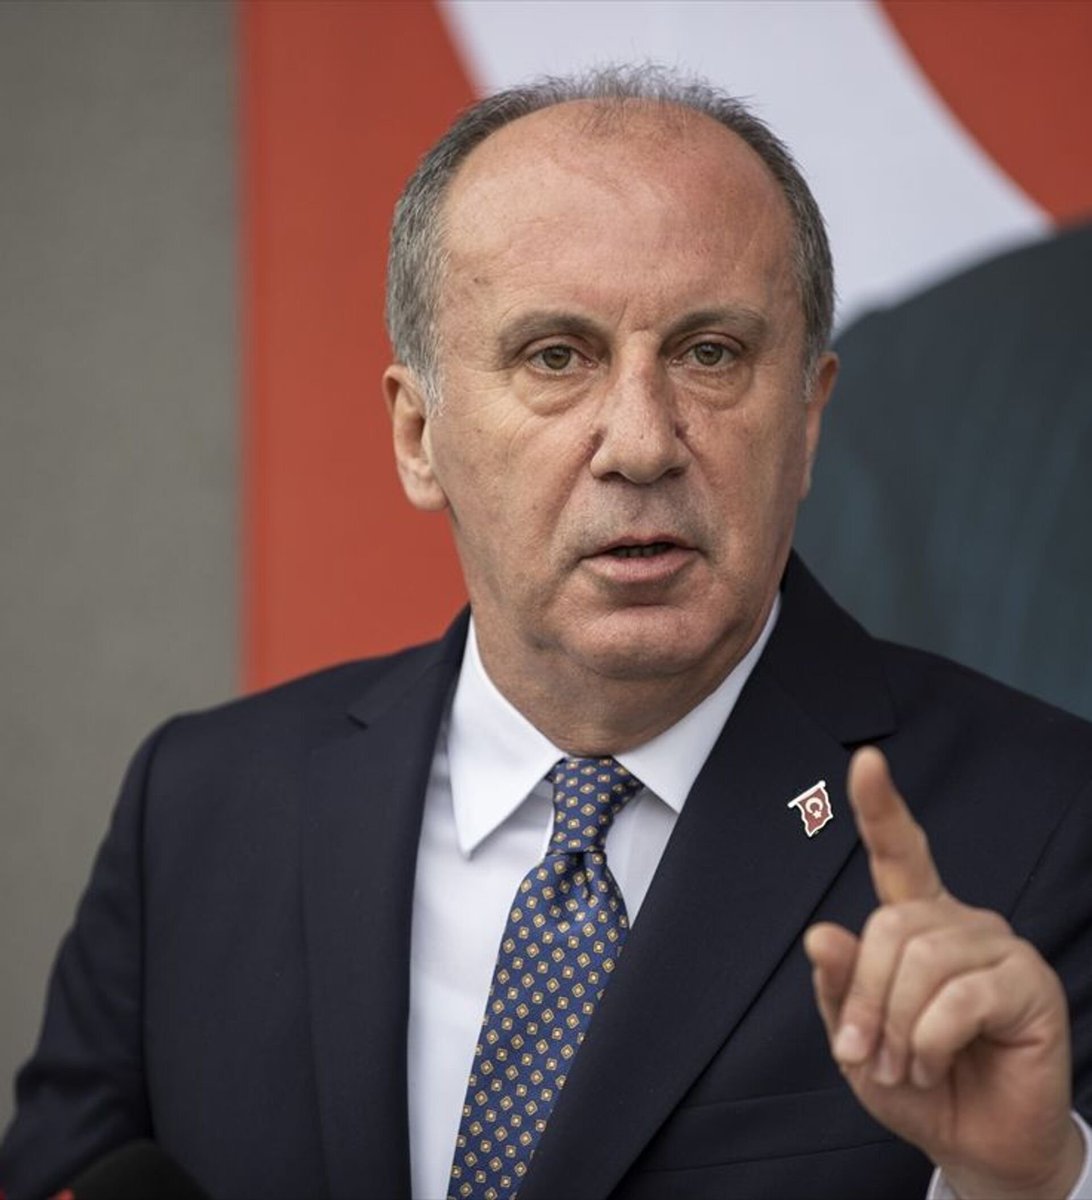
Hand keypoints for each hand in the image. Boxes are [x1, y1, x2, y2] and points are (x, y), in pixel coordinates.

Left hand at [804, 746, 1084, 1198]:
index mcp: (914, 921)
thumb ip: (841, 987)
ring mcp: (998, 946)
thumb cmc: (915, 1083)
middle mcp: (958, 921)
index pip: (897, 852)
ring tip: (907, 1066)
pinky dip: (932, 1039)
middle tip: (868, 1054)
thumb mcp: (857, 1039)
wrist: (977, 1142)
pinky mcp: (1030, 982)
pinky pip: (961, 996)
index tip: (865, 761)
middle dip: (866, 997)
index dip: (879, 807)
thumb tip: (822, 934)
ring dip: (899, 1026)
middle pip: (889, 926)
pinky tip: (936, 1063)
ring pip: (922, 960)